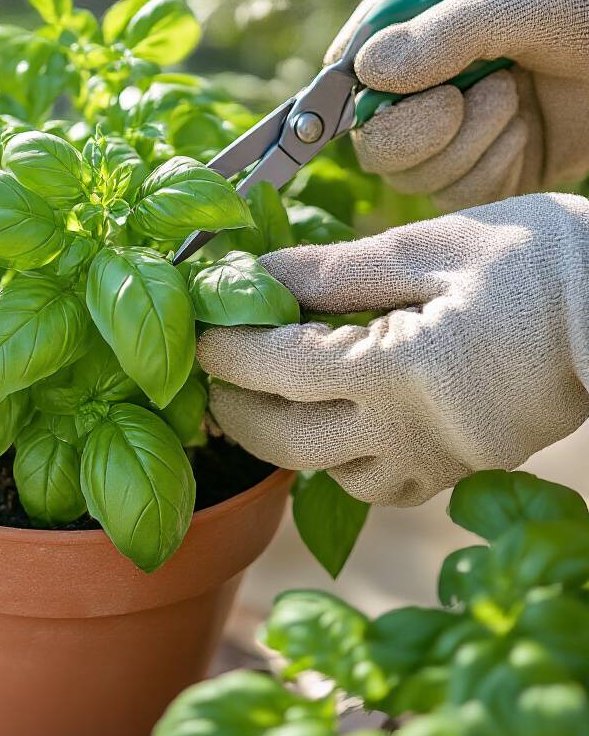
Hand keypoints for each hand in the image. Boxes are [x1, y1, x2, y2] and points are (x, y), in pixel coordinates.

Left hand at [197, 194, 588, 505]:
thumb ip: (334, 269)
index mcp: (398, 370)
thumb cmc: (537, 261)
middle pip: (288, 441)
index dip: (226, 348)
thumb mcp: (428, 246)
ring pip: (330, 478)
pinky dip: (343, 463)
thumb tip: (257, 274)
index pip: (279, 368)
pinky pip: (381, 488)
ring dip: (285, 443)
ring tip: (268, 396)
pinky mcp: (463, 470)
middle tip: (211, 374)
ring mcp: (440, 460)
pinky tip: (339, 422)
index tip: (199, 328)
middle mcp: (411, 432)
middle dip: (235, 409)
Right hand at [326, 0, 588, 209]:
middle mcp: (424, 75)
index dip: (348, 86)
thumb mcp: (522, 2)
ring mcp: (448, 129)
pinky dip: (489, 170)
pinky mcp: (477, 171)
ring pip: (406, 172)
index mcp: (422, 13)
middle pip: (368, 130)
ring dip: (464, 145)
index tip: (364, 98)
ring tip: (514, 104)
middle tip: (459, 102)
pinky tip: (524, 135)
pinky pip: (451, 196)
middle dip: (413, 127)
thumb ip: (444, 33)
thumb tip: (366, 71)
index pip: (354, 55)